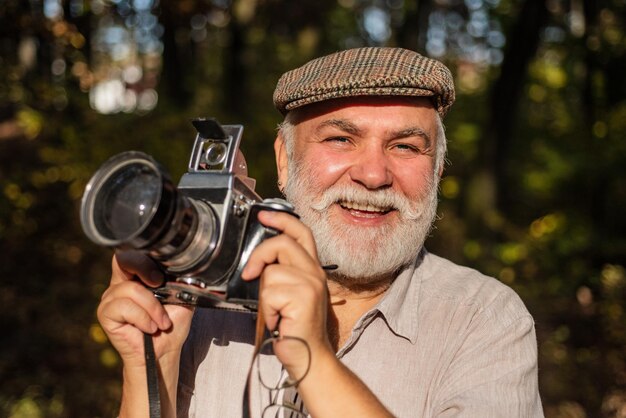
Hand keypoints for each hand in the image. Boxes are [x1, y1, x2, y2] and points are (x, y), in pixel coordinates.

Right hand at [97, 250, 193, 368]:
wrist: (164, 352)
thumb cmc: (171, 326)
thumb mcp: (181, 297)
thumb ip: (179, 279)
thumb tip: (190, 264)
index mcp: (135, 277)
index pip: (131, 254)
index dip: (145, 256)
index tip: (161, 274)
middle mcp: (119, 285)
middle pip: (124, 261)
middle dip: (146, 271)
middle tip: (159, 286)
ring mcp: (110, 298)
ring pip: (131, 289)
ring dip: (152, 308)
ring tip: (160, 322)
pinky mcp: (105, 314)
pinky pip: (125, 307)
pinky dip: (143, 318)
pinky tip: (149, 328)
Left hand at [241, 210, 332, 380]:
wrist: (310, 357)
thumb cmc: (296, 329)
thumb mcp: (290, 295)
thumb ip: (282, 275)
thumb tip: (259, 263)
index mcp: (312, 270)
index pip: (301, 233)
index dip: (282, 220)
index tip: (263, 214)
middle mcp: (315, 273)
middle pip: (282, 243)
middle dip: (259, 255)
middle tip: (250, 273)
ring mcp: (311, 284)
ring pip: (271, 273)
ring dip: (265, 297)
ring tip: (276, 312)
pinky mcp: (304, 298)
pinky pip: (270, 293)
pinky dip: (268, 310)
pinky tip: (279, 320)